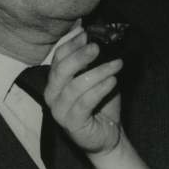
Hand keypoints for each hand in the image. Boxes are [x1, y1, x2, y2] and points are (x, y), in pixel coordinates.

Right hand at [46, 30, 121, 154]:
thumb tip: (98, 37)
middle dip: (79, 56)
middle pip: (61, 70)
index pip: (57, 58)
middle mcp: (52, 95)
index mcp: (56, 81)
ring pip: (75, 86)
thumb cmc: (101, 104)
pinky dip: (99, 90)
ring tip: (116, 65)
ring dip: (98, 72)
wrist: (108, 135)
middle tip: (97, 47)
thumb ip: (93, 61)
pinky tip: (112, 81)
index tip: (86, 33)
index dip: (71, 44)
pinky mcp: (72, 124)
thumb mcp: (97, 78)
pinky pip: (84, 103)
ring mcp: (59, 111)